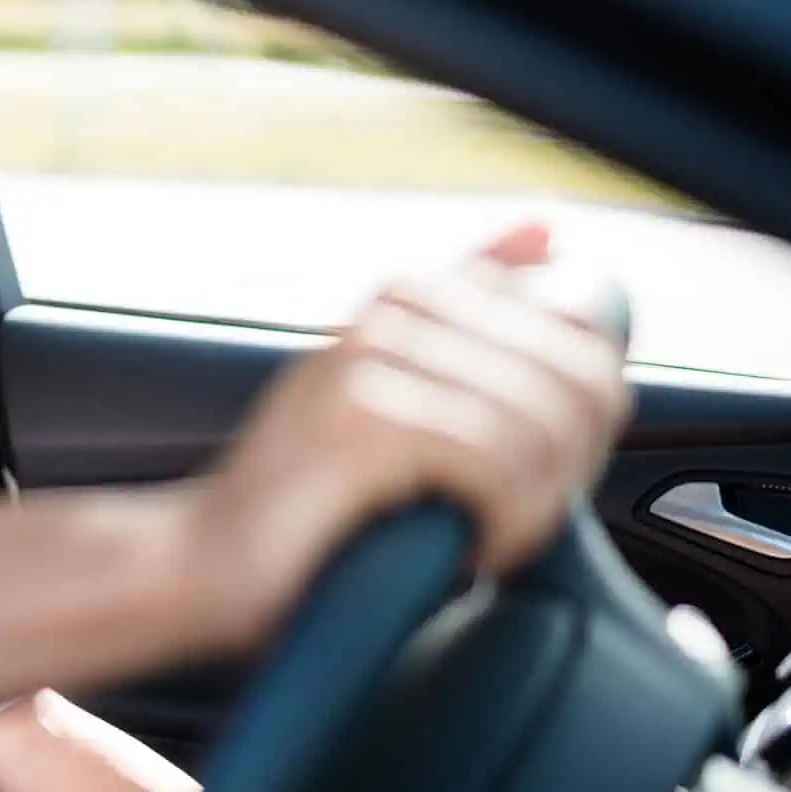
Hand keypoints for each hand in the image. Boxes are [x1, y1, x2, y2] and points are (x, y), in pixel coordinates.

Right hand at [192, 223, 630, 649]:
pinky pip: (494, 460)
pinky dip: (503, 522)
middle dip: (570, 465)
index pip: (582, 320)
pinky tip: (468, 550)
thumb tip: (547, 228)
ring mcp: (370, 360)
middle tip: (517, 519)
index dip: (588, 417)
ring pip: (538, 422)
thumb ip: (467, 316)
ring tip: (487, 540)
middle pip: (574, 374)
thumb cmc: (305, 500)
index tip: (541, 477)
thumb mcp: (395, 396)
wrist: (201, 563)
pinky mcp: (359, 421)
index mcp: (410, 297)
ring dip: (533, 506)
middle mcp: (391, 312)